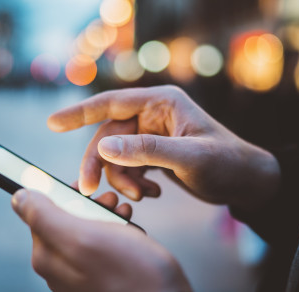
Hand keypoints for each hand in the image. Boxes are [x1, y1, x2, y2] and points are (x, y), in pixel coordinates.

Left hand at [11, 189, 191, 291]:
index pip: (41, 210)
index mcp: (48, 256)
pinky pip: (101, 245)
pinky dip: (115, 231)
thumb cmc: (133, 274)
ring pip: (86, 229)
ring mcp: (80, 274)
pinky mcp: (100, 276)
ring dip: (104, 215)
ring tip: (122, 213)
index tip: (85, 188)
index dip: (64, 193)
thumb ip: (45, 217)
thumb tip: (18, 198)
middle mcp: (60, 267)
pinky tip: (128, 230)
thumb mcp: (85, 237)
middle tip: (109, 201)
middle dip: (88, 204)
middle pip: (64, 219)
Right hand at [48, 85, 280, 211]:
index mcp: (161, 102)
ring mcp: (152, 134)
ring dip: (121, 178)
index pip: (111, 103)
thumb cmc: (226, 162)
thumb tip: (104, 146)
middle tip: (87, 189)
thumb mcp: (188, 158)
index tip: (52, 124)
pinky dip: (134, 183)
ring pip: (116, 155)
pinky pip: (129, 166)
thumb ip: (146, 151)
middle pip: (108, 135)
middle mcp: (153, 115)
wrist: (246, 182)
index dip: (79, 113)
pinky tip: (154, 193)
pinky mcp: (154, 153)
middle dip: (99, 164)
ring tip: (144, 195)